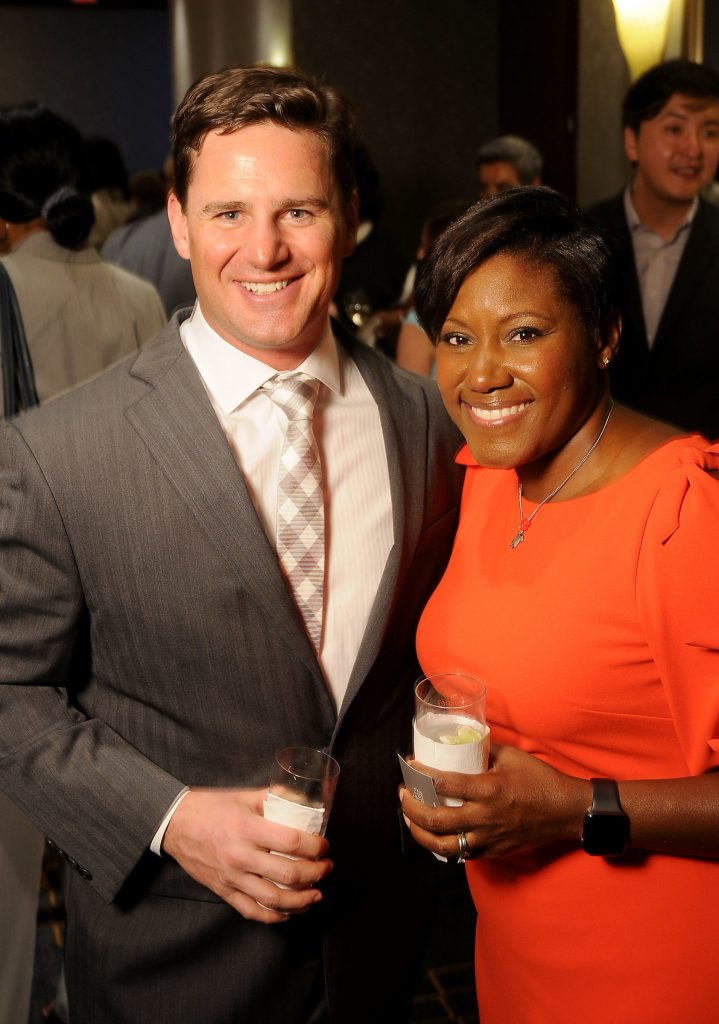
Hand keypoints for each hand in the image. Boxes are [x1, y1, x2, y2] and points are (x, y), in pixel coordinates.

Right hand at [162, 787, 332, 923]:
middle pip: (287, 874)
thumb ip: (272, 798)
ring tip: (316, 894)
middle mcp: (240, 856)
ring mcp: (232, 877)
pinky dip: (274, 916)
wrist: (174, 824)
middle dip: (315, 874)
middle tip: (326, 867)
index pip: (290, 842)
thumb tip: (301, 799)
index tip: (324, 845)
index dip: (314, 846)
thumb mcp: (243, 796)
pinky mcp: (224, 891)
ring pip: (273, 899)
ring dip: (301, 900)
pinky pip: (252, 911)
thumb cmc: (210, 807)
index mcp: (247, 828)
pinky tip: (290, 912)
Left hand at [400, 744, 589, 860]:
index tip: (410, 766)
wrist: (565, 812)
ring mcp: (487, 838)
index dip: (420, 775)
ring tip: (410, 820)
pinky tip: (434, 835)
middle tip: (403, 795)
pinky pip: (460, 854)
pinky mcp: (492, 851)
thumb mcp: (511, 756)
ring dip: (420, 833)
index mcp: (488, 789)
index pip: (443, 784)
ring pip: (443, 845)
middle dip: (410, 807)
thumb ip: (484, 750)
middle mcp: (484, 816)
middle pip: (435, 820)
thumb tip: (461, 742)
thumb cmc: (539, 780)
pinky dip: (442, 845)